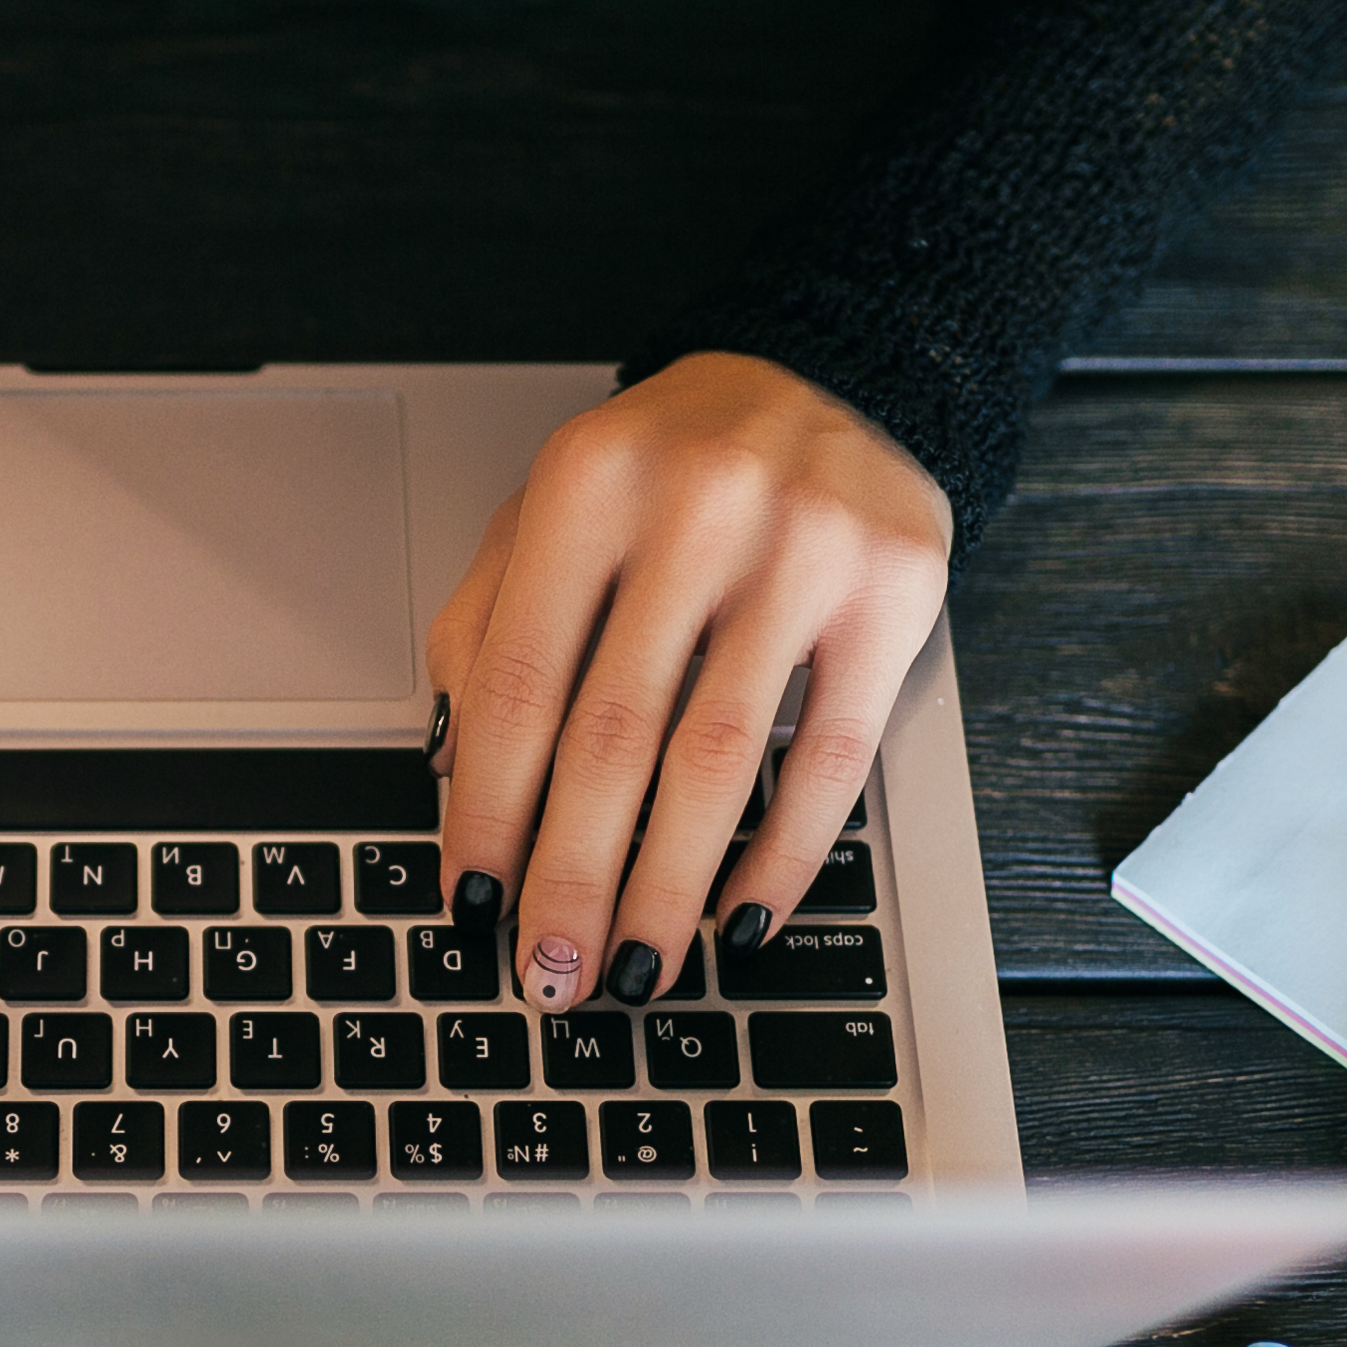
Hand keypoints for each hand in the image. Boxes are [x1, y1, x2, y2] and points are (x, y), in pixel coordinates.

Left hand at [427, 352, 953, 1009]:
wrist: (833, 372)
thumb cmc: (669, 467)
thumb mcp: (554, 514)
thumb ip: (488, 629)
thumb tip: (454, 783)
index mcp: (589, 485)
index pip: (519, 686)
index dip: (490, 810)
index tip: (473, 901)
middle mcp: (696, 508)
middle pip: (614, 739)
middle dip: (572, 878)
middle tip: (551, 973)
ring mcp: (803, 550)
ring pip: (718, 762)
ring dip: (668, 890)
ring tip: (636, 968)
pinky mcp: (892, 594)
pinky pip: (829, 757)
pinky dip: (780, 854)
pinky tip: (738, 915)